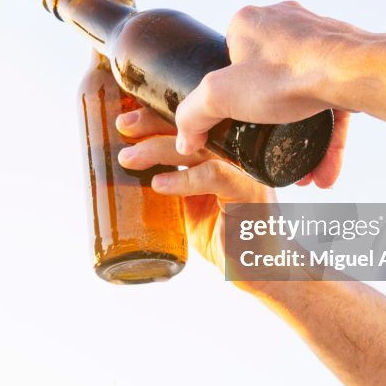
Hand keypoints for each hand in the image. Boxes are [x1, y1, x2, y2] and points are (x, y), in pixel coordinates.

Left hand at [116, 107, 273, 272]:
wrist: (261, 268)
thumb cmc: (225, 236)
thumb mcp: (189, 205)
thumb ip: (171, 183)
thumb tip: (130, 169)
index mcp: (223, 153)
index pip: (189, 125)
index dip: (157, 117)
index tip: (126, 120)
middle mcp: (236, 155)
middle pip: (194, 127)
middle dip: (154, 123)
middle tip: (124, 127)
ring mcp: (245, 171)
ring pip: (200, 147)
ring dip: (159, 150)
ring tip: (130, 158)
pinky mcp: (250, 193)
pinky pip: (214, 176)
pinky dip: (183, 179)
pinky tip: (159, 184)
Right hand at [174, 1, 362, 187]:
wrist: (358, 73)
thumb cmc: (288, 75)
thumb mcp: (221, 96)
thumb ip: (193, 115)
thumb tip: (185, 139)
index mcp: (248, 21)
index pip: (228, 59)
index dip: (230, 93)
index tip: (237, 122)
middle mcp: (284, 21)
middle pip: (266, 78)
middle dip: (269, 122)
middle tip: (269, 151)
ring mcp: (319, 38)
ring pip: (301, 93)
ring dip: (300, 136)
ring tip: (301, 172)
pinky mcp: (346, 59)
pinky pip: (331, 101)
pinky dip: (327, 137)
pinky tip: (325, 171)